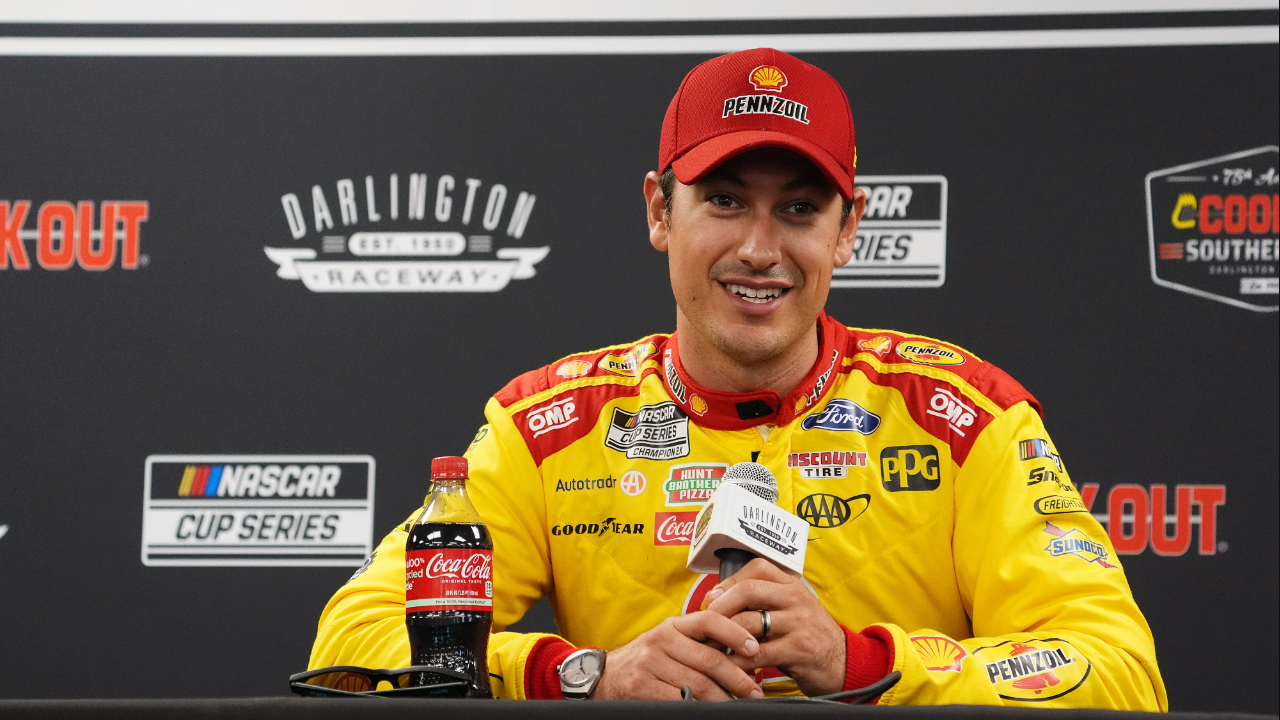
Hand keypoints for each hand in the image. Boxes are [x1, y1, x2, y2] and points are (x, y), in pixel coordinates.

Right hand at [591, 612, 764, 700]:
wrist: (604, 677)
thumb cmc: (645, 661)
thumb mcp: (669, 642)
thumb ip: (698, 642)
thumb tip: (742, 652)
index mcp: (672, 626)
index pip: (709, 620)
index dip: (735, 633)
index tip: (755, 648)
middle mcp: (660, 640)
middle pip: (709, 659)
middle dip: (738, 678)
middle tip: (754, 692)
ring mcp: (649, 664)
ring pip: (698, 684)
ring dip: (723, 699)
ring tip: (737, 705)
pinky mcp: (641, 687)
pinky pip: (680, 701)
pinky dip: (700, 709)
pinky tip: (709, 711)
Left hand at [702, 558, 845, 695]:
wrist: (843, 663)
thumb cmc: (809, 636)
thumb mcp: (792, 609)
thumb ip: (765, 601)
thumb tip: (719, 598)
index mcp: (792, 585)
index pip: (757, 568)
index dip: (728, 582)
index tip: (712, 599)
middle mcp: (796, 599)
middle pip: (748, 591)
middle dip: (720, 607)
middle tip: (705, 623)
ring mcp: (799, 624)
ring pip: (749, 623)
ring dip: (724, 637)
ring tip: (711, 647)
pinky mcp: (798, 650)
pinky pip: (757, 653)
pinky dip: (738, 661)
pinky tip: (729, 666)